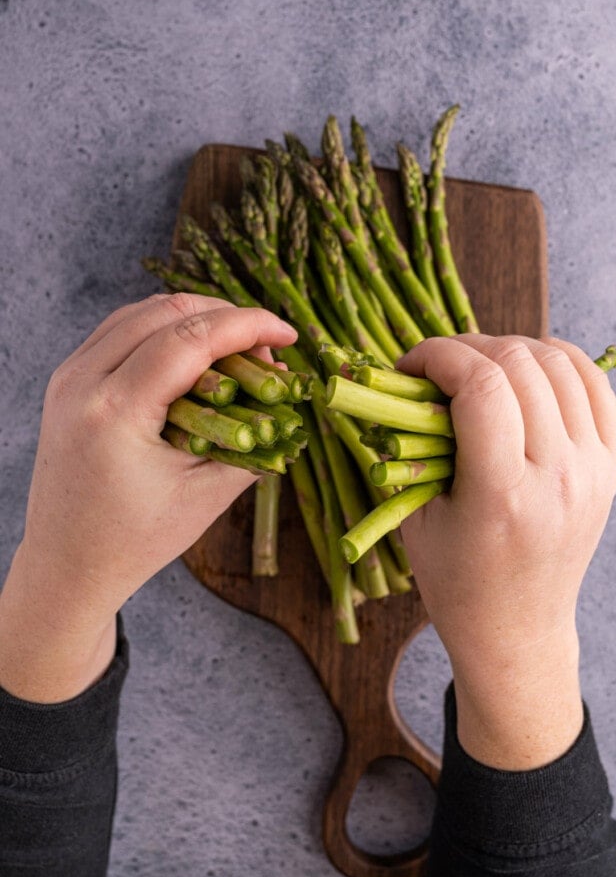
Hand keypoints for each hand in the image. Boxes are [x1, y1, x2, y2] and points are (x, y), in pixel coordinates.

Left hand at [0, 293, 297, 701]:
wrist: (68, 565)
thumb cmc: (135, 541)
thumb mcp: (205, 497)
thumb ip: (249, 442)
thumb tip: (282, 399)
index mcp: (115, 412)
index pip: (190, 339)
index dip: (247, 326)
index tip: (287, 335)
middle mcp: (82, 382)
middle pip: (165, 312)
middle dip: (225, 315)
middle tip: (266, 344)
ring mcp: (68, 377)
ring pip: (141, 312)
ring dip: (195, 317)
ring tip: (237, 346)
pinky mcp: (67, 380)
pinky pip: (119, 330)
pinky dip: (163, 328)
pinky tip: (195, 351)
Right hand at [398, 334, 615, 768]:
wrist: (517, 631)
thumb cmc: (456, 582)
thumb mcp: (417, 517)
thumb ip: (413, 445)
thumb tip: (405, 380)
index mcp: (503, 495)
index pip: (482, 386)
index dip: (439, 356)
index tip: (411, 365)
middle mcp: (558, 477)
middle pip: (519, 365)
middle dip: (468, 348)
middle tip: (437, 367)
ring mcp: (591, 471)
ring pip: (560, 364)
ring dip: (510, 349)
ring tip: (477, 366)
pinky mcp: (608, 468)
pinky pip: (595, 386)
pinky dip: (559, 361)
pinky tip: (527, 366)